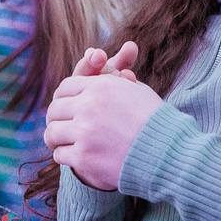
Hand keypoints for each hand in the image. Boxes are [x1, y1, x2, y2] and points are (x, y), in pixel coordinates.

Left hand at [44, 43, 156, 192]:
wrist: (167, 154)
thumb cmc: (155, 121)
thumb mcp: (137, 91)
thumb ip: (112, 80)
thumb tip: (96, 63)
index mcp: (101, 87)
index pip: (65, 87)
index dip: (63, 98)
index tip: (64, 108)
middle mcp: (89, 107)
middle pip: (55, 109)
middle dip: (56, 118)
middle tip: (58, 126)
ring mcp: (84, 133)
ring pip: (53, 132)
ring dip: (56, 138)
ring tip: (62, 142)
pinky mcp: (83, 157)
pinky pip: (60, 154)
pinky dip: (65, 156)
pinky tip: (73, 157)